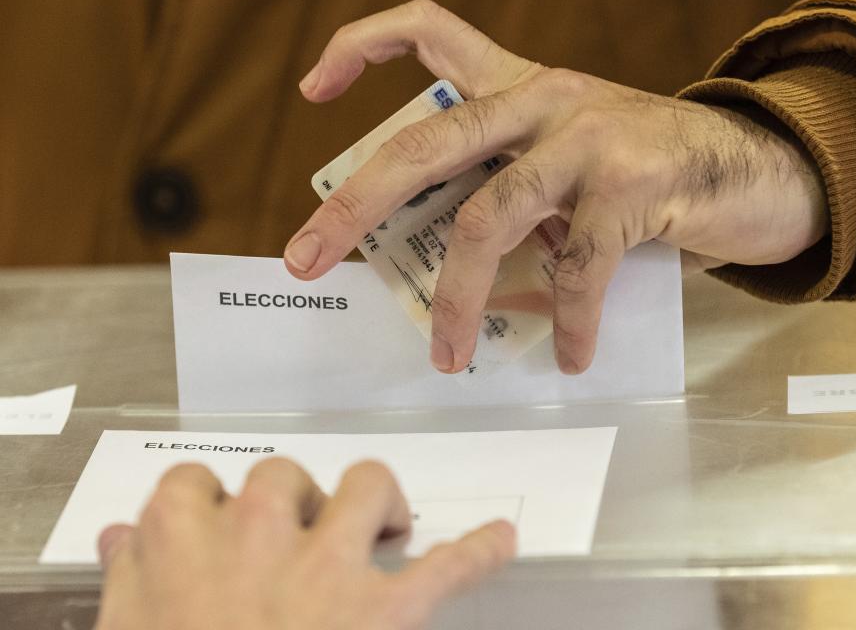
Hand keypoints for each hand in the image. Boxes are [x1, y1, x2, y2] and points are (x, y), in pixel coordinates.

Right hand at [94, 458, 514, 629]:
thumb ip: (127, 580)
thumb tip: (122, 537)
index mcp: (181, 540)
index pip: (195, 484)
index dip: (213, 504)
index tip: (222, 527)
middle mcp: (258, 534)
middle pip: (283, 476)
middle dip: (293, 502)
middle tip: (300, 541)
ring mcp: (327, 568)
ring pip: (366, 484)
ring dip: (377, 500)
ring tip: (381, 526)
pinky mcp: (385, 611)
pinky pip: (444, 567)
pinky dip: (477, 550)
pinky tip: (502, 538)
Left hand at [286, 0, 825, 373]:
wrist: (759, 169)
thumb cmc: (652, 176)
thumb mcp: (571, 170)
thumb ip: (515, 202)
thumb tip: (455, 278)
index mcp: (521, 87)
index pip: (430, 31)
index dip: (363, 48)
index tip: (315, 90)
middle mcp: (545, 99)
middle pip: (426, 142)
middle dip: (357, 204)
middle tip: (310, 258)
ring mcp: (589, 137)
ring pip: (487, 218)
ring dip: (457, 297)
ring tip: (449, 355)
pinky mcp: (635, 184)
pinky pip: (578, 266)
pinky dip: (570, 320)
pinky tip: (574, 355)